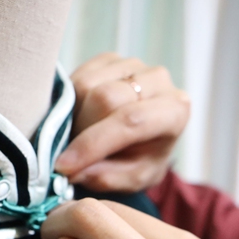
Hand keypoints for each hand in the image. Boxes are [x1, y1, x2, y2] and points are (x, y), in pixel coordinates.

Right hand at [55, 53, 189, 192]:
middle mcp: (158, 80)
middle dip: (81, 129)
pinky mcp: (110, 59)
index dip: (94, 143)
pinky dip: (69, 99)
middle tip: (71, 151)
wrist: (144, 136)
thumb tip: (75, 172)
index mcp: (174, 111)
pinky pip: (77, 75)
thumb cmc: (142, 158)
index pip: (131, 121)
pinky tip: (77, 116)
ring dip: (72, 115)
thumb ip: (108, 178)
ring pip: (86, 85)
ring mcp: (133, 64)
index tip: (64, 166)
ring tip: (77, 135)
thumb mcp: (133, 179)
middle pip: (106, 97)